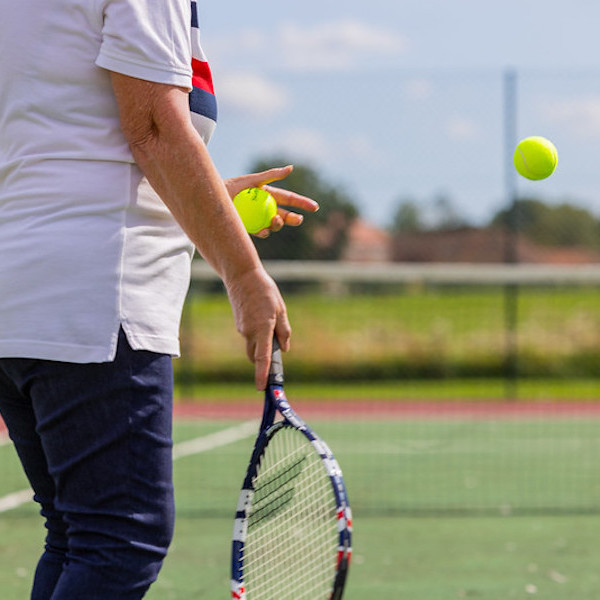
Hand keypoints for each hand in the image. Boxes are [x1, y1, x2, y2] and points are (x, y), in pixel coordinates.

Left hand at [224, 165, 318, 237]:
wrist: (212, 199)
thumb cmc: (231, 186)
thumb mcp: (252, 180)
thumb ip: (271, 175)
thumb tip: (291, 168)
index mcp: (269, 195)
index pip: (290, 199)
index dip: (303, 203)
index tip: (314, 207)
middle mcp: (265, 208)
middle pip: (285, 215)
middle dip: (294, 219)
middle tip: (299, 220)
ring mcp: (258, 219)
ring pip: (274, 225)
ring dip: (278, 225)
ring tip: (275, 220)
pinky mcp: (249, 228)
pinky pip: (260, 233)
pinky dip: (263, 232)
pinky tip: (263, 230)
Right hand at [224, 266, 290, 389]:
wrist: (242, 276)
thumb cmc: (264, 291)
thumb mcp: (280, 309)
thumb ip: (283, 331)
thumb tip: (284, 349)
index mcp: (263, 328)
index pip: (263, 357)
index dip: (262, 374)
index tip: (261, 387)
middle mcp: (250, 332)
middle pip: (256, 356)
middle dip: (264, 360)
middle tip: (277, 346)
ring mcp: (242, 329)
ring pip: (253, 346)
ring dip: (262, 344)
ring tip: (271, 321)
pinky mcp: (239, 325)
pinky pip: (250, 336)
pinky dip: (257, 334)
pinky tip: (261, 315)